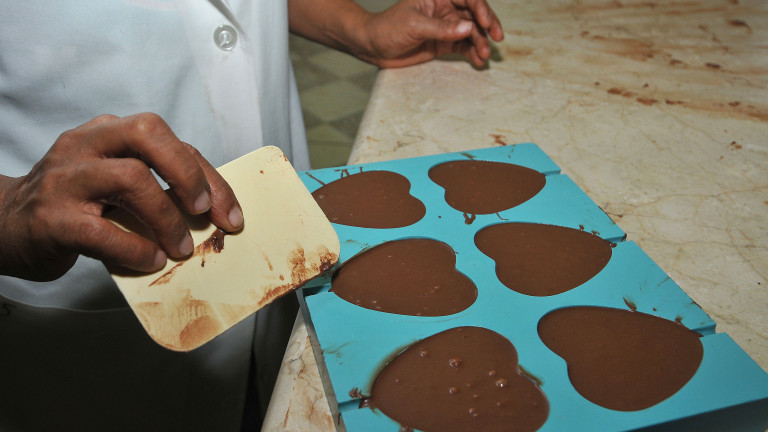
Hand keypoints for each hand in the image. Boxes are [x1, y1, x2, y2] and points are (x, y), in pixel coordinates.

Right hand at [0, 113, 243, 280]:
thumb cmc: (73, 207)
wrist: (3, 228)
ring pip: (130, 179)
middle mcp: (84, 146)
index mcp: (106, 133)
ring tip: (180, 249)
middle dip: (188, 173)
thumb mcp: (112, 184)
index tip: (229, 214)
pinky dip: (137, 249)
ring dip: (167, 219)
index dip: (207, 176)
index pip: (168, 140)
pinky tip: (151, 260)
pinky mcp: (51, 219)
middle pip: (147, 134)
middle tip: (202, 213)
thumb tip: (212, 212)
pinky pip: (104, 232)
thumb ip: (153, 186)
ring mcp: (64, 179)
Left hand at [357, 0, 503, 67]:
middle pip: (474, 13)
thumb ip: (441, 28)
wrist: (373, 47)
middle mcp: (445, 8)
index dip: (480, 8)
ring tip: (484, 55)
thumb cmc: (388, 28)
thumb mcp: (414, 26)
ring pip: (471, 32)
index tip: (486, 22)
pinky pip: (464, 46)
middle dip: (487, 25)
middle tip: (497, 38)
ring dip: (480, 42)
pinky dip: (473, 53)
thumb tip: (468, 28)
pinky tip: (478, 60)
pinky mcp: (444, 42)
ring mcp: (446, 26)